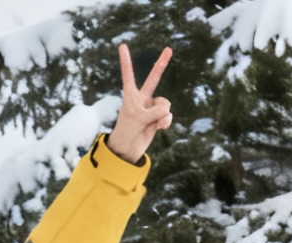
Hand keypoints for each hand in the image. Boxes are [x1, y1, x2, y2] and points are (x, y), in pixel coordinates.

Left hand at [106, 44, 172, 164]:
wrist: (128, 149)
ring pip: (165, 104)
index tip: (122, 46)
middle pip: (154, 78)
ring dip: (161, 114)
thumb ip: (157, 109)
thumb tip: (168, 107)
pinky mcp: (159, 117)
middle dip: (162, 63)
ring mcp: (151, 107)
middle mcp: (142, 98)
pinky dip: (165, 122)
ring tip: (151, 123)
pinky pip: (168, 115)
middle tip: (169, 48)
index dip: (126, 61)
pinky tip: (158, 128)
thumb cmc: (128, 131)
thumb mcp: (140, 118)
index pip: (128, 75)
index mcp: (131, 96)